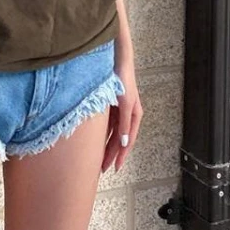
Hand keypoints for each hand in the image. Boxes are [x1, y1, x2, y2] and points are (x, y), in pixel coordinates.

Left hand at [102, 54, 142, 173]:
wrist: (116, 60)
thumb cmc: (123, 80)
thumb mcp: (125, 104)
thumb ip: (124, 124)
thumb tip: (123, 144)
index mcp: (135, 116)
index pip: (127, 141)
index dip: (121, 155)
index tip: (115, 168)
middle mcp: (127, 115)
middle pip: (119, 140)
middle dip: (111, 154)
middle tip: (102, 169)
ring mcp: (118, 110)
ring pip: (112, 134)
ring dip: (106, 146)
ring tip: (97, 159)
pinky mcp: (110, 105)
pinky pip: (106, 124)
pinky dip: (102, 134)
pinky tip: (95, 142)